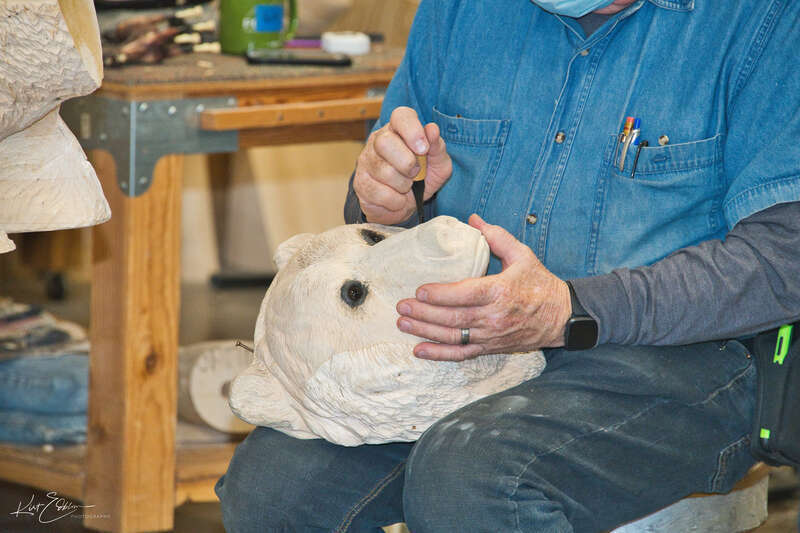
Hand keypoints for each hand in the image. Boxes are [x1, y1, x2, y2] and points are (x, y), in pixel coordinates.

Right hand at [354, 106, 452, 224]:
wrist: (406, 205)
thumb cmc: (422, 178)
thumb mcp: (438, 164)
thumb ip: (437, 147)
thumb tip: (432, 129)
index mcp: (399, 129)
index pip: (401, 116)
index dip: (412, 130)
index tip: (423, 149)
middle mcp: (378, 140)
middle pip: (385, 142)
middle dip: (407, 162)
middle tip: (415, 173)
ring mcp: (366, 161)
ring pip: (384, 171)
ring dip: (403, 185)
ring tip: (407, 187)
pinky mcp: (360, 183)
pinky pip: (379, 193)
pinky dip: (395, 201)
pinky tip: (397, 199)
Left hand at [396, 214, 571, 360]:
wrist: (561, 317)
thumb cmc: (540, 284)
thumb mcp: (522, 255)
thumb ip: (496, 237)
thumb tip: (473, 219)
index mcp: (501, 291)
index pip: (465, 294)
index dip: (441, 294)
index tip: (419, 291)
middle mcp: (494, 317)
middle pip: (453, 318)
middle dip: (424, 313)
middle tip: (401, 307)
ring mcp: (491, 336)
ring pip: (453, 337)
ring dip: (425, 332)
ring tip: (403, 323)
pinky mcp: (490, 348)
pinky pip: (462, 354)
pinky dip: (439, 354)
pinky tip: (420, 350)